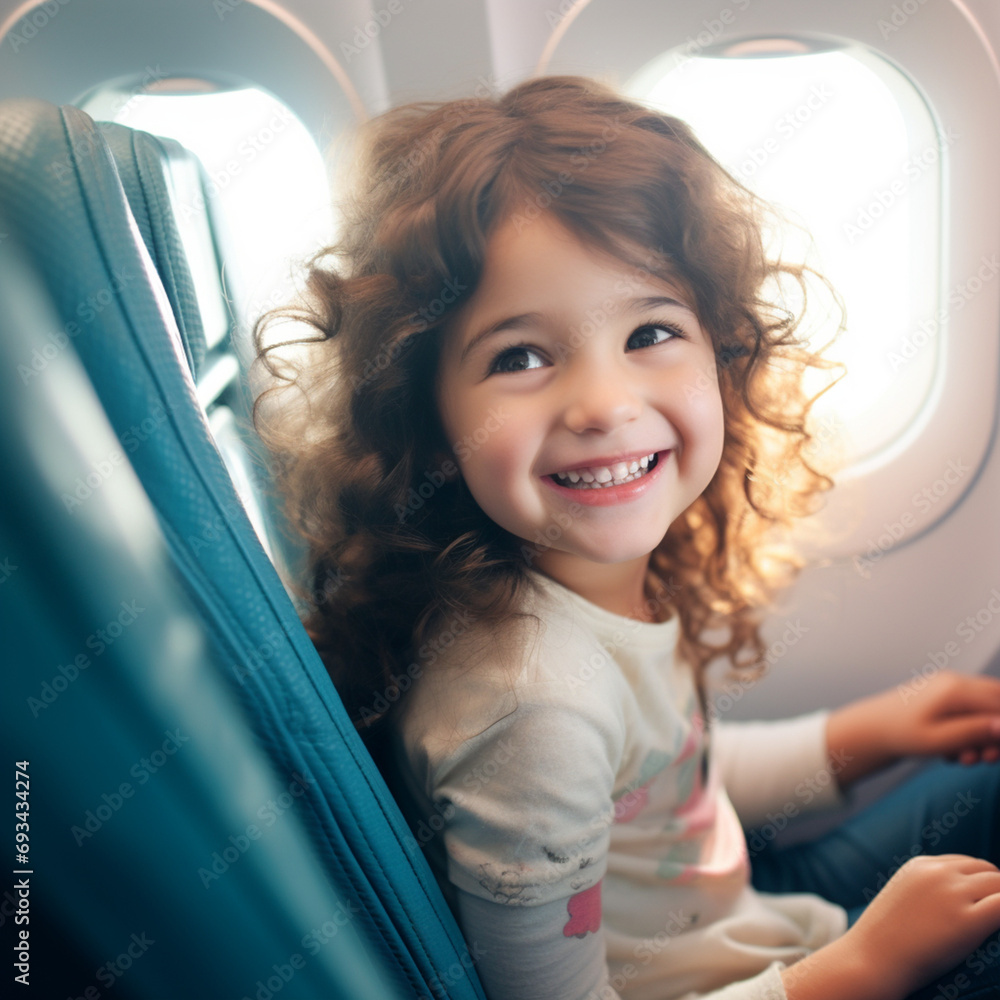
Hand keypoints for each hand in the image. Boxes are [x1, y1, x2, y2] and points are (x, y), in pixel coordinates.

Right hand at [782, 854, 999, 999]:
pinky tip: (999, 927)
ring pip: (999, 885)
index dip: (980, 883)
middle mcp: (938, 873)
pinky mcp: (967, 921)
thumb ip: (925, 891)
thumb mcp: (900, 899)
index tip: (984, 902)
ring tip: (995, 923)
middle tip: (995, 915)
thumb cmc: (883, 939)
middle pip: (987, 872)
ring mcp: (953, 894)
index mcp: (921, 865)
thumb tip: (951, 904)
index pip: (967, 864)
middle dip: (997, 891)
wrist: (871, 958)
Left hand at [826, 671, 999, 787]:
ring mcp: (949, 686)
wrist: (870, 729)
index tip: (995, 755)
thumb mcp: (940, 740)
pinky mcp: (944, 696)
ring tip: (965, 759)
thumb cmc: (902, 735)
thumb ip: (975, 732)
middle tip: (988, 758)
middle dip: (998, 733)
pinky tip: (952, 753)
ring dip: (983, 737)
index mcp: (956, 689)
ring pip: (986, 709)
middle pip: (998, 701)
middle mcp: (955, 681)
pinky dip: (970, 733)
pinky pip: (971, 712)